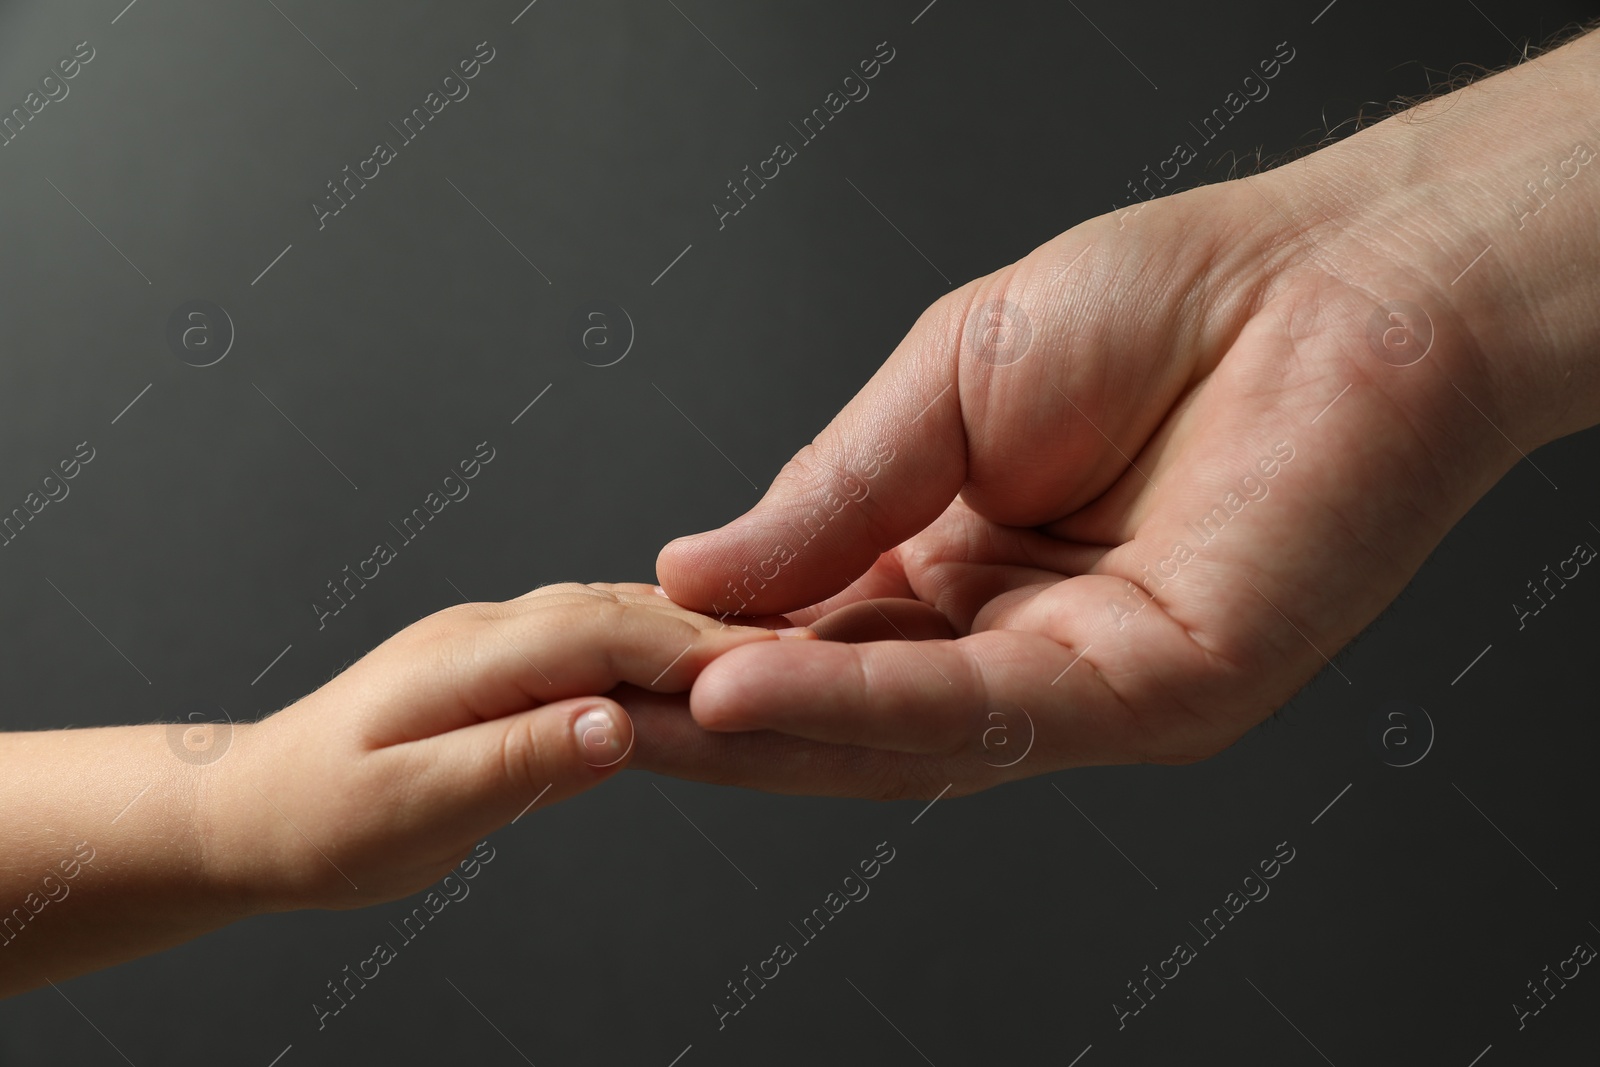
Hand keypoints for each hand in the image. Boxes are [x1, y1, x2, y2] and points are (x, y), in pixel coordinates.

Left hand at [0, 582, 789, 994]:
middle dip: (725, 632)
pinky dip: (663, 656)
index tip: (784, 670)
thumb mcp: (407, 810)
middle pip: (631, 610)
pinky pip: (602, 644)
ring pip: (623, 620)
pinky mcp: (507, 665)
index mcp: (470, 656)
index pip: (609, 629)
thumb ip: (514, 762)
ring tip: (786, 663)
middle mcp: (492, 630)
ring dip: (702, 637)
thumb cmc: (313, 821)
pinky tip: (704, 676)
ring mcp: (500, 641)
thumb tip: (618, 724)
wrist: (245, 811)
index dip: (702, 648)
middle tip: (819, 657)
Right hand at [640, 30, 1599, 798]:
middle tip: (587, 706)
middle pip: (842, 710)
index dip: (711, 644)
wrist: (1329, 279)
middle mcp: (1019, 640)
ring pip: (898, 735)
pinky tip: (750, 690)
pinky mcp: (1155, 696)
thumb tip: (691, 578)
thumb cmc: (1162, 303)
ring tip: (639, 711)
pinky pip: (983, 712)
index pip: (813, 635)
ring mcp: (1087, 681)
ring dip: (764, 729)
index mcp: (964, 563)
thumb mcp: (942, 384)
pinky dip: (858, 705)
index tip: (602, 642)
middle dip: (713, 714)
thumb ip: (829, 494)